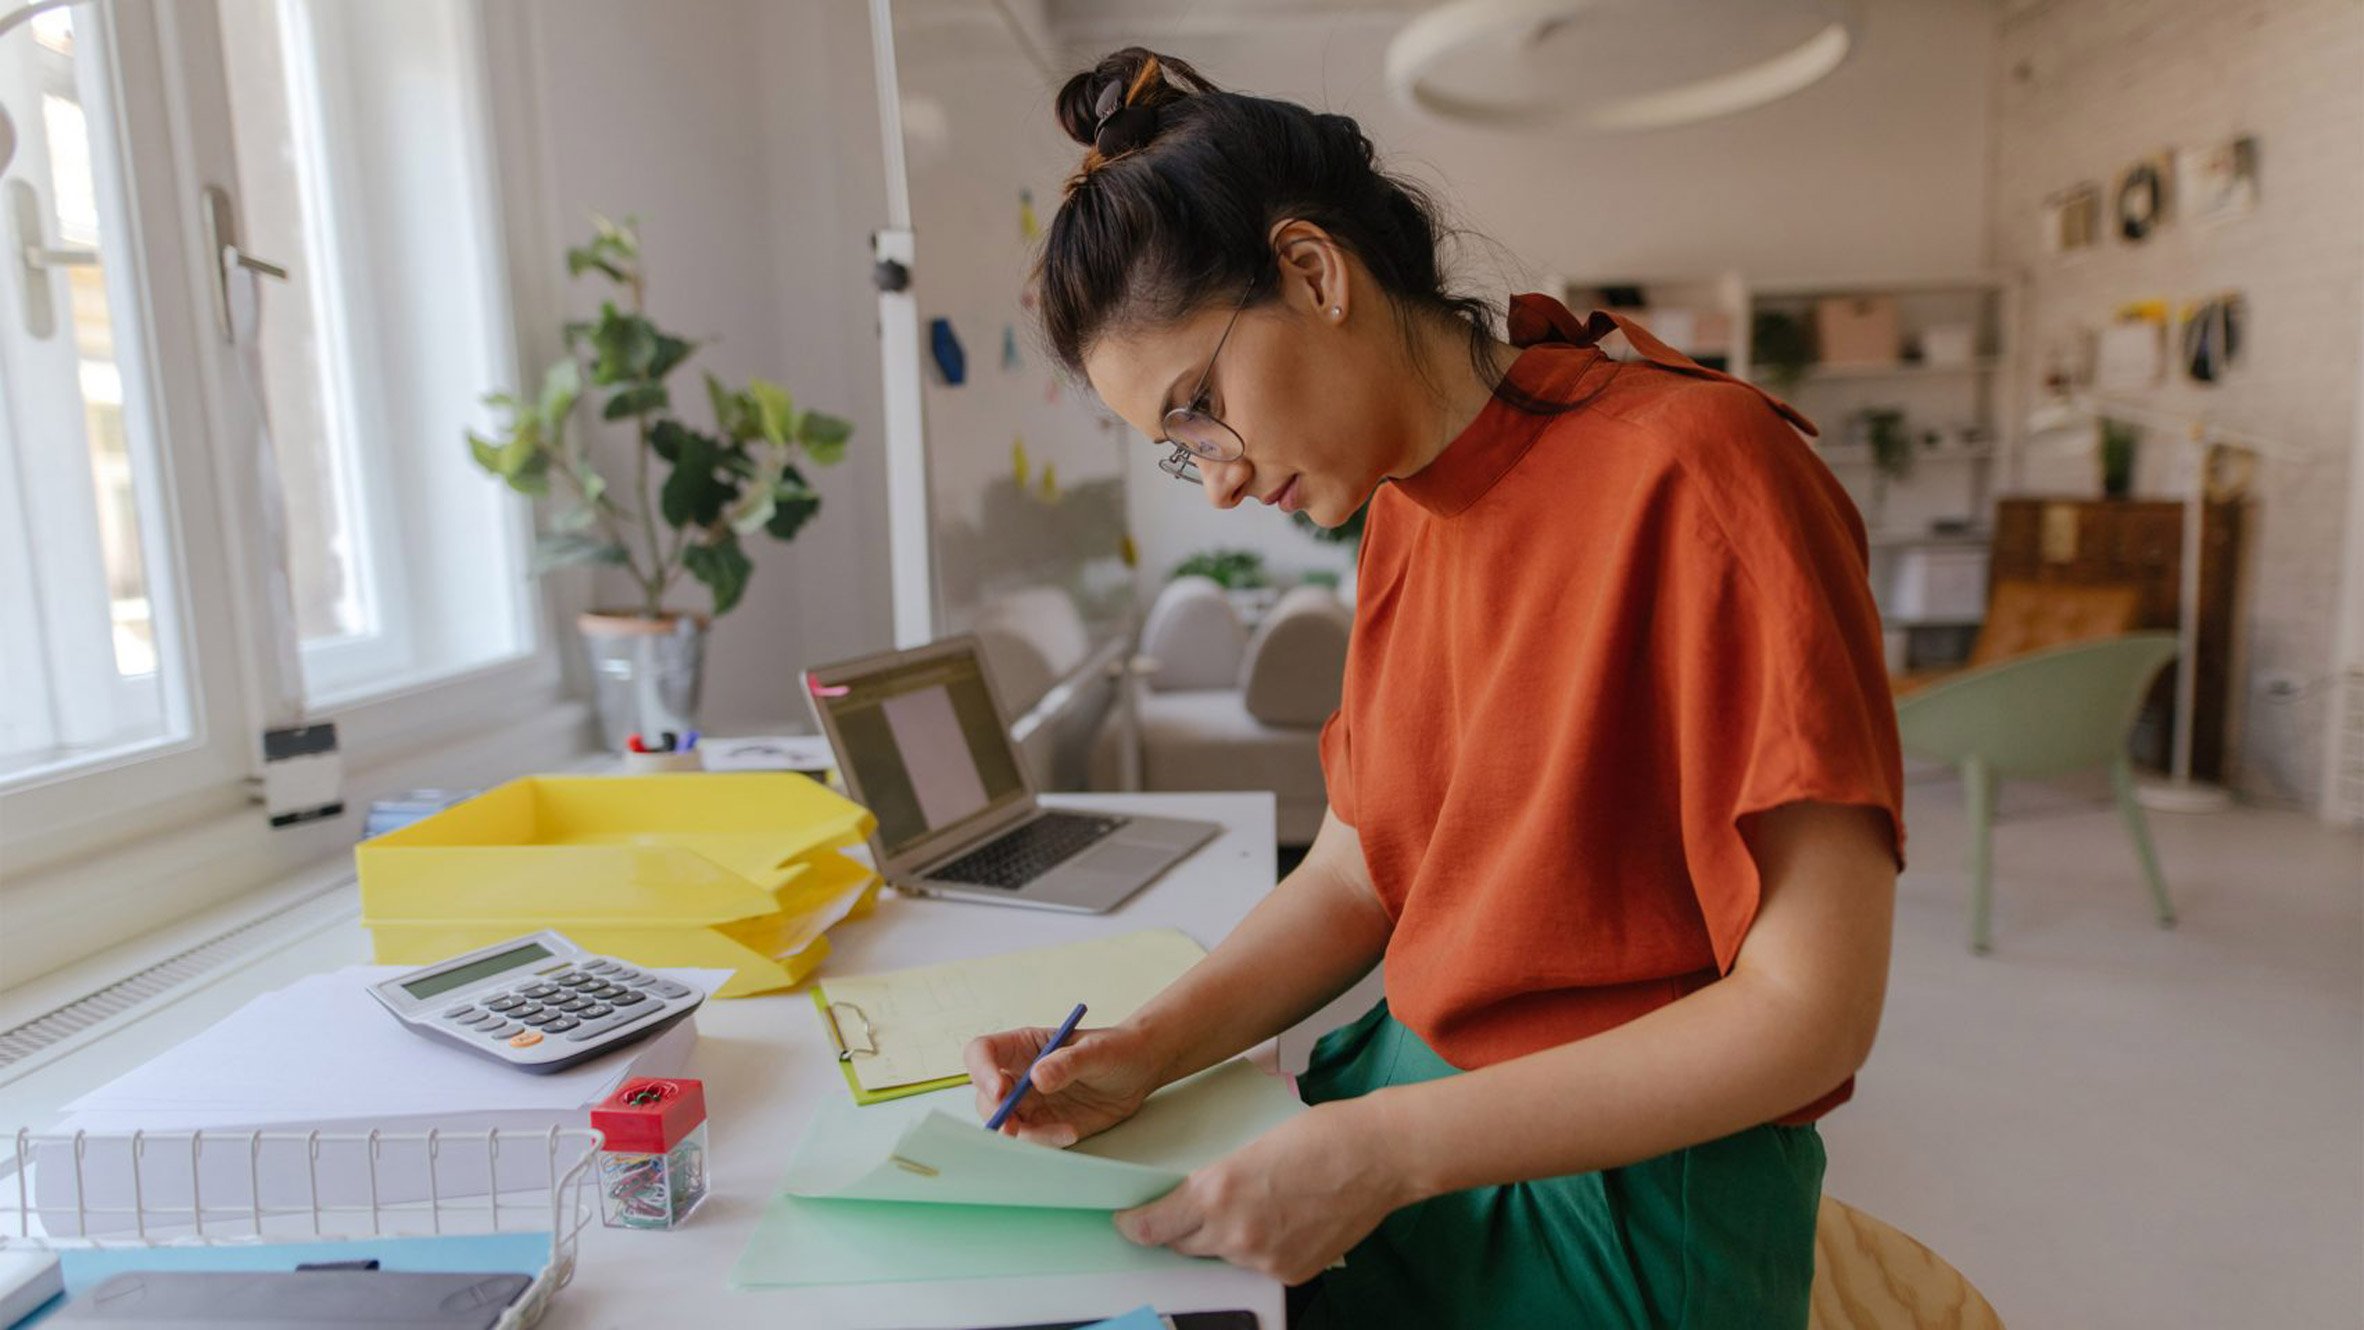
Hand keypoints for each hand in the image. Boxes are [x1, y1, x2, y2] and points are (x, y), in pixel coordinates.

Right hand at [962, 1022, 1165, 1146]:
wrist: (1138, 1071)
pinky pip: (1034, 1137)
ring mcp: (1030, 1102)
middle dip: (996, 1112)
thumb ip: (1067, 1062)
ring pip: (1006, 1122)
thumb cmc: (1115, 1049)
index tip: (1000, 1090)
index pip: (982, 1053)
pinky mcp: (1046, 1123)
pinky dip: (1047, 1140)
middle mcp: (1019, 1075)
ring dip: (1022, 1133)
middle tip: (1013, 1126)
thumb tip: (1037, 1078)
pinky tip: (1071, 1132)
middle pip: (985, 1095)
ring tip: (1059, 1131)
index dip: (982, 1071)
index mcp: (1022, 1046)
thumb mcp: (1096, 1050)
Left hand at [1113, 1097, 1416, 1283]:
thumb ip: (1215, 1180)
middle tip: (1196, 1209)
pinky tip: (1283, 1220)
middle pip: (1184, 1245)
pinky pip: (1258, 1266)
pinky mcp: (1290, 1273)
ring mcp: (1264, 1258)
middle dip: (1182, 1228)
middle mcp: (1235, 1232)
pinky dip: (1262, 1249)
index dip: (1136, 1225)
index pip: (1154, 1226)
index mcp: (1217, 1191)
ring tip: (1259, 1205)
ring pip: (1224, 1255)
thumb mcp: (1247, 1145)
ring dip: (1228, 1237)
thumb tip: (1190, 1200)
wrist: (1378, 1154)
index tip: (1130, 1221)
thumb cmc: (1321, 1135)